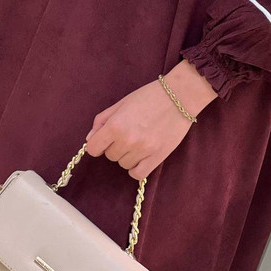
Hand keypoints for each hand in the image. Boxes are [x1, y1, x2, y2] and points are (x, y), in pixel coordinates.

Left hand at [84, 59, 217, 179]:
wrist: (180, 96)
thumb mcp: (122, 103)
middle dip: (115, 146)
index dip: (97, 143)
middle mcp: (127, 139)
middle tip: (128, 133)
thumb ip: (102, 120)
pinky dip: (136, 168)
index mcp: (116, 124)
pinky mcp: (157, 157)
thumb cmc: (149, 96)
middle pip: (109, 156)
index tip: (104, 140)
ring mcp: (143, 150)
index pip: (93, 148)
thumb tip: (90, 138)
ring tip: (139, 140)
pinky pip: (137, 174)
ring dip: (127, 155)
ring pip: (123, 164)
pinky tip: (141, 156)